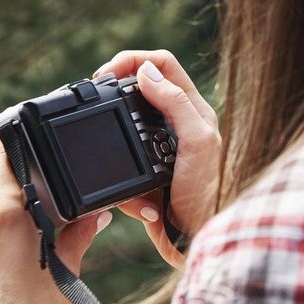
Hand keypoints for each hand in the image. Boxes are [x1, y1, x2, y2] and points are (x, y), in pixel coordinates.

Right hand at [94, 50, 220, 265]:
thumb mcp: (197, 142)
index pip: (162, 65)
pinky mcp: (146, 178)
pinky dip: (123, 190)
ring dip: (116, 147)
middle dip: (115, 97)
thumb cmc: (209, 193)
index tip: (105, 75)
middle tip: (94, 101)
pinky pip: (121, 172)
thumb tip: (145, 72)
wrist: (199, 243)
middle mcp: (177, 125)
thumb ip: (175, 104)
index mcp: (193, 110)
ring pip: (123, 133)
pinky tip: (139, 202)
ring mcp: (160, 152)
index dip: (132, 61)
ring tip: (112, 153)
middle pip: (138, 92)